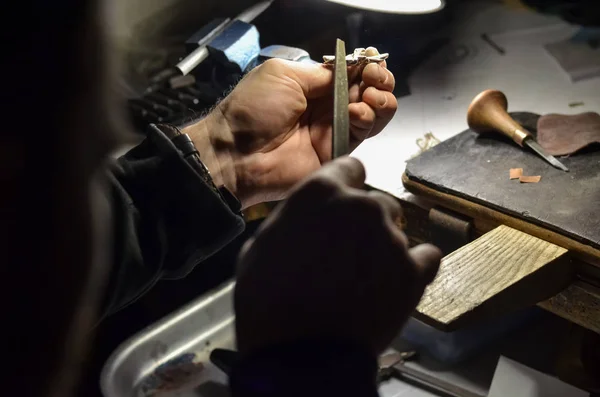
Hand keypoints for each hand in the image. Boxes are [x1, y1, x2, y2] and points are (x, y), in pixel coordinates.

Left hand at [184, 50, 396, 207]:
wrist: (238, 153)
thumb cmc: (252, 110)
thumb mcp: (283, 74)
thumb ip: (320, 73)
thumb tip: (349, 70)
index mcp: (313, 86)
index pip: (351, 73)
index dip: (365, 65)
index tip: (369, 58)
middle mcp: (328, 106)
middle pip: (369, 90)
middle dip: (378, 79)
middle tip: (372, 76)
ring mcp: (334, 129)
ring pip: (375, 112)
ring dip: (380, 98)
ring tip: (368, 94)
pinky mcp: (338, 151)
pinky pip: (365, 132)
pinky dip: (368, 118)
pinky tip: (356, 111)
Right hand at [234, 157, 440, 355]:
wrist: (299, 353)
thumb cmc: (268, 299)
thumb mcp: (261, 246)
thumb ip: (293, 220)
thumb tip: (306, 222)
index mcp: (321, 191)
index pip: (349, 168)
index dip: (345, 186)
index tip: (342, 206)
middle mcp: (362, 206)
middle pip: (375, 202)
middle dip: (364, 222)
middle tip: (348, 253)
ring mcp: (392, 238)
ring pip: (396, 232)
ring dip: (383, 248)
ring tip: (365, 280)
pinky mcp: (414, 271)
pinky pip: (425, 257)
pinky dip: (413, 268)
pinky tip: (394, 285)